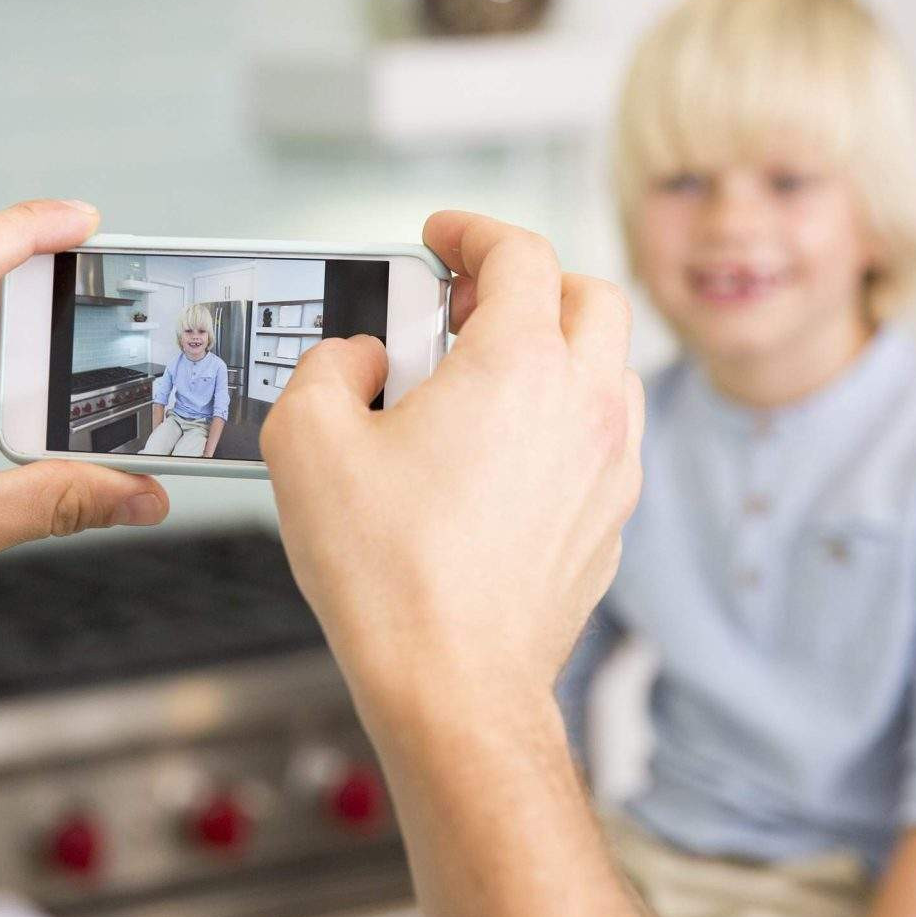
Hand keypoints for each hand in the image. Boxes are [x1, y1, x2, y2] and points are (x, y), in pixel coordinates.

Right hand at [262, 211, 643, 729]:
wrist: (452, 686)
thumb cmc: (388, 573)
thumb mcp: (306, 440)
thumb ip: (327, 366)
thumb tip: (360, 360)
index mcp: (518, 366)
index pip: (519, 253)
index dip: (473, 230)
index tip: (441, 236)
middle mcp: (583, 406)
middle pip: (589, 295)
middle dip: (528, 280)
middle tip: (463, 303)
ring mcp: (608, 467)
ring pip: (610, 365)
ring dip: (556, 345)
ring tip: (485, 375)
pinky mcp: (609, 522)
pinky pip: (604, 435)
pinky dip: (564, 414)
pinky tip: (503, 450)